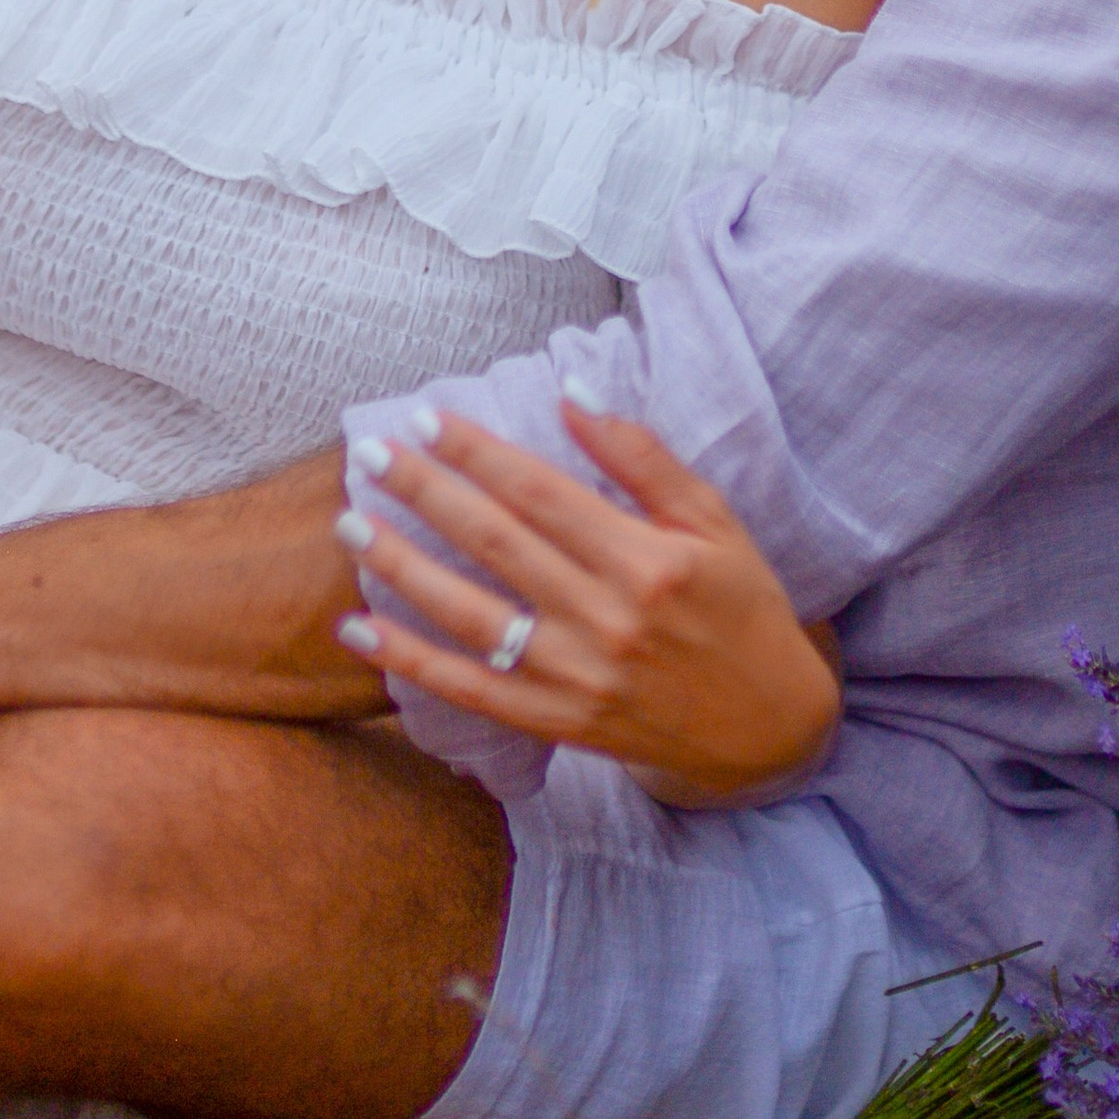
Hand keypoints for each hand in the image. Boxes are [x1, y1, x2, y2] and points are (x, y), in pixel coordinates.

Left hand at [333, 397, 841, 806]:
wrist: (768, 727)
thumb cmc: (743, 606)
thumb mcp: (714, 520)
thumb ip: (642, 456)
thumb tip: (573, 391)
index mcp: (646, 560)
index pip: (541, 492)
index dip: (478, 451)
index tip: (425, 416)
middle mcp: (606, 619)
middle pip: (495, 543)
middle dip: (425, 492)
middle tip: (369, 452)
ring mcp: (577, 677)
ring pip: (470, 616)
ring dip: (402, 567)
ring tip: (350, 522)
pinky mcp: (559, 723)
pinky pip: (470, 691)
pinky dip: (410, 662)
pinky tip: (359, 628)